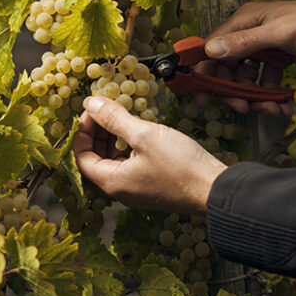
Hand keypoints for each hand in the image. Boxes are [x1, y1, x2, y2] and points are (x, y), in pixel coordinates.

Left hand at [73, 96, 227, 213]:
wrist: (215, 189)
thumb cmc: (181, 165)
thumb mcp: (144, 135)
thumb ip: (114, 119)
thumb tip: (91, 104)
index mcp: (112, 182)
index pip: (80, 157)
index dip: (82, 131)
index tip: (93, 111)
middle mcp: (121, 190)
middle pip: (96, 159)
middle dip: (97, 133)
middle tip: (106, 110)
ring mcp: (137, 190)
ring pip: (114, 161)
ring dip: (114, 138)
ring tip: (123, 116)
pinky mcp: (152, 186)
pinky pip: (131, 165)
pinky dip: (130, 146)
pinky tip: (141, 130)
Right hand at [196, 0, 295, 115]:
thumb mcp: (281, 34)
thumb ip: (246, 42)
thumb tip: (211, 50)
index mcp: (245, 20)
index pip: (212, 48)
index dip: (204, 72)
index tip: (201, 96)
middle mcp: (250, 33)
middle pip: (228, 68)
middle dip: (234, 91)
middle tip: (243, 109)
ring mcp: (265, 47)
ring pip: (247, 79)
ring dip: (256, 98)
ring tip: (274, 111)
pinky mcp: (279, 59)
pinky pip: (266, 82)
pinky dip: (272, 96)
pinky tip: (284, 107)